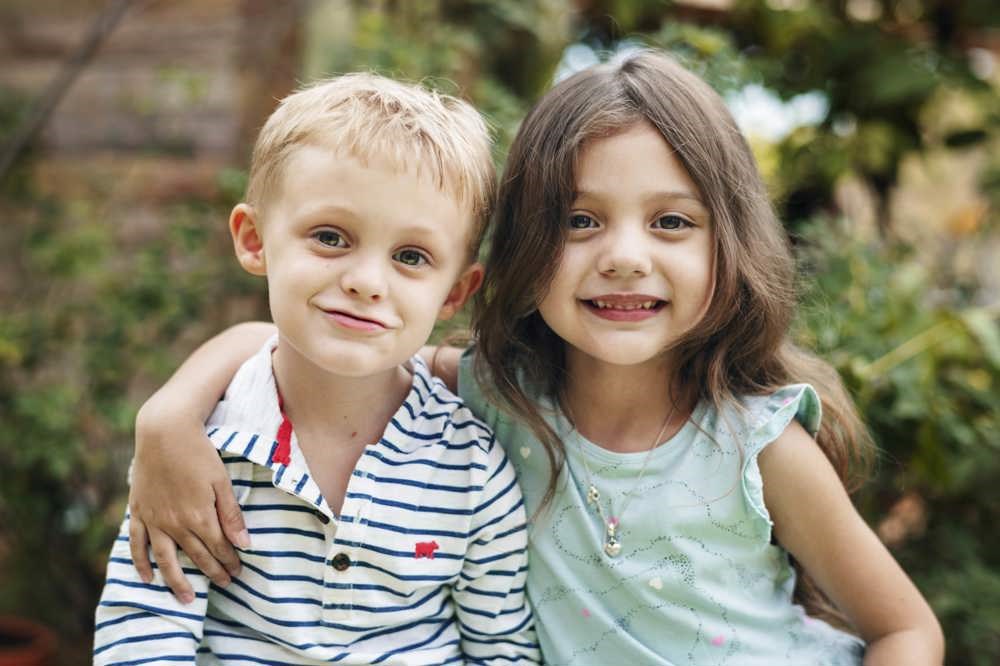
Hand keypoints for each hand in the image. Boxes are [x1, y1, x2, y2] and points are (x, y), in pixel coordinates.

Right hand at [128, 406, 249, 601]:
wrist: (164, 432)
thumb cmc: (199, 452)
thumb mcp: (222, 481)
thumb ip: (231, 515)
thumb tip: (244, 544)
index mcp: (200, 516)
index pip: (219, 548)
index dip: (230, 561)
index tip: (238, 572)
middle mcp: (175, 524)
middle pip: (196, 556)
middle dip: (213, 572)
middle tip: (225, 584)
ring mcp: (154, 520)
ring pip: (166, 559)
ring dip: (176, 581)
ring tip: (186, 599)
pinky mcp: (138, 511)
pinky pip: (138, 544)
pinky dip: (141, 563)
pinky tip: (147, 578)